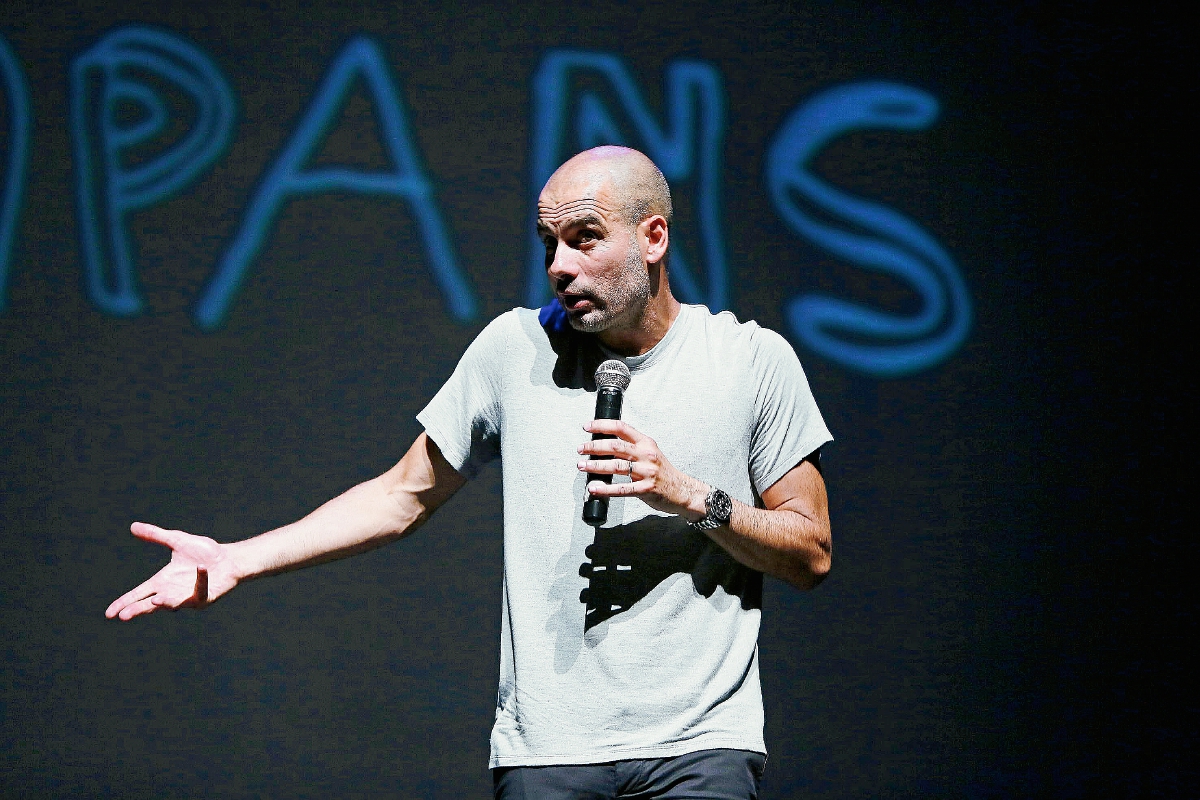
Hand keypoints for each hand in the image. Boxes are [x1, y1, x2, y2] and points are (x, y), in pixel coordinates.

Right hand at [105, 522, 239, 619]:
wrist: (228, 558)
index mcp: (162, 581)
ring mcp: (188, 597)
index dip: (125, 602)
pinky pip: (200, 590)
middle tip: (123, 616)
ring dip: (165, 602)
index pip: (139, 594)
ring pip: (173, 603)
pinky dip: (200, 579)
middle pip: (150, 604)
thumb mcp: (177, 541)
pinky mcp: (204, 597)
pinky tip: (200, 567)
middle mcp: (172, 592)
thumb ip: (156, 535)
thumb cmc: (204, 552)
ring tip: (155, 602)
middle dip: (138, 610)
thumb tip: (133, 526)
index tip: (109, 613)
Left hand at [577, 419, 707, 519]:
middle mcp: (646, 454)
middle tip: (580, 449)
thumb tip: (604, 445)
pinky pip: (622, 489)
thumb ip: (631, 447)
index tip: (587, 427)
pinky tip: (594, 488)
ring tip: (582, 466)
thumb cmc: (662, 471)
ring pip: (616, 466)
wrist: (682, 490)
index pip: (621, 427)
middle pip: (616, 446)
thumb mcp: (649, 452)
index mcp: (645, 442)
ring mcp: (647, 472)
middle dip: (594, 446)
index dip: (602, 425)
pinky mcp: (646, 489)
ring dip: (596, 465)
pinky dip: (605, 489)